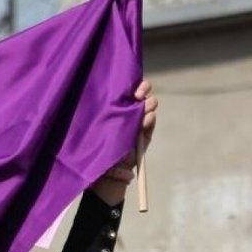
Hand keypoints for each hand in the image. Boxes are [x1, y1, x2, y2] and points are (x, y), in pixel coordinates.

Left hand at [89, 79, 157, 205]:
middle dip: (143, 88)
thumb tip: (116, 95)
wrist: (108, 169)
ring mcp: (140, 120)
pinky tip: (146, 119)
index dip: (132, 83)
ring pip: (150, 104)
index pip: (128, 86)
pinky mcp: (147, 133)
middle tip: (138, 95)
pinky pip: (152, 120)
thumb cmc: (99, 144)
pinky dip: (151, 119)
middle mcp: (129, 109)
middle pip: (142, 90)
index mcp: (117, 104)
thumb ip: (110, 110)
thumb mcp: (102, 125)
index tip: (129, 88)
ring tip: (145, 108)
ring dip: (149, 103)